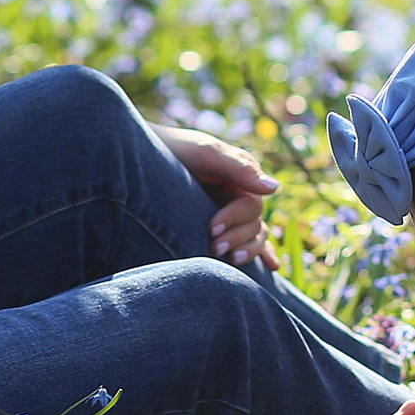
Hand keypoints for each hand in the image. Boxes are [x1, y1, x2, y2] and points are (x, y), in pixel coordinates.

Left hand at [153, 124, 280, 270]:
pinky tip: (271, 266)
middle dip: (238, 238)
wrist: (138, 155)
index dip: (235, 219)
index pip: (251, 206)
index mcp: (240, 177)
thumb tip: (275, 189)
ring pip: (253, 236)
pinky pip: (246, 240)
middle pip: (254, 224)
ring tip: (230, 261)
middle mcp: (238, 195)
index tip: (212, 228)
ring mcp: (230, 211)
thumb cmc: (173, 149)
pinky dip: (261, 252)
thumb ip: (239, 168)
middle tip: (215, 248)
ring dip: (247, 250)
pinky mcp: (219, 225)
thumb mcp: (206, 153)